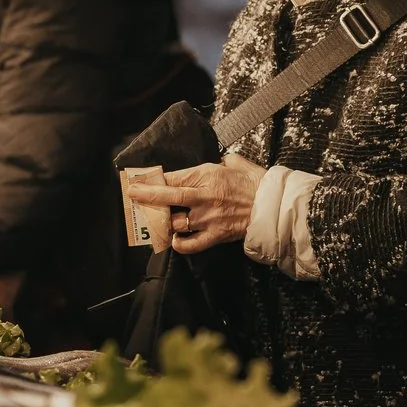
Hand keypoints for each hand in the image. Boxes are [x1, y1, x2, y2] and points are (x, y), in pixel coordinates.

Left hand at [120, 158, 263, 254]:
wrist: (275, 206)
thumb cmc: (256, 182)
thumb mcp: (235, 163)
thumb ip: (220, 161)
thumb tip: (216, 161)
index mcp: (207, 175)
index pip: (173, 177)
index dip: (153, 180)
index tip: (140, 180)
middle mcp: (204, 197)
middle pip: (167, 197)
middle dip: (146, 196)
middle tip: (131, 195)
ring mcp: (208, 218)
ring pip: (175, 222)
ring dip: (162, 223)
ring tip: (153, 221)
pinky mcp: (216, 235)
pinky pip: (191, 244)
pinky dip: (180, 244)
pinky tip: (173, 241)